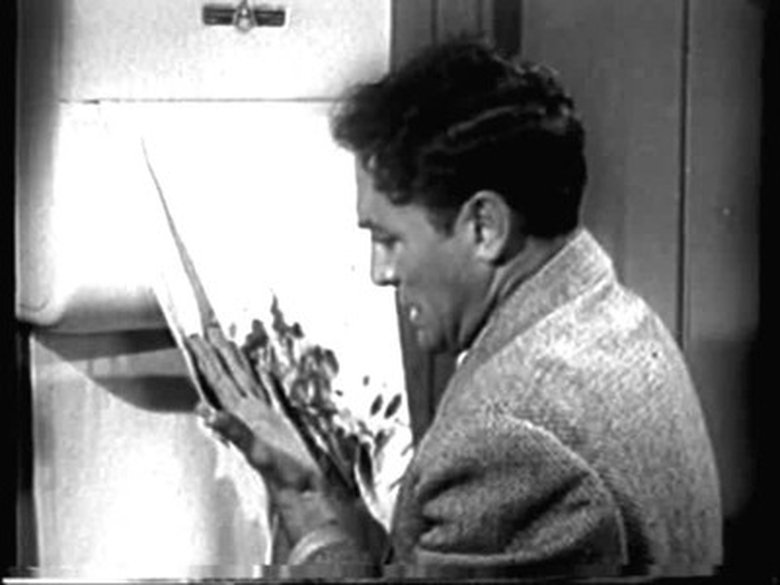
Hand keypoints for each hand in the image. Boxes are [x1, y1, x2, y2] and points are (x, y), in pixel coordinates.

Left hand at [185, 326, 321, 492]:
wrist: (300, 492)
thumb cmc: (280, 474)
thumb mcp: (254, 451)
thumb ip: (232, 431)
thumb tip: (205, 412)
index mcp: (241, 413)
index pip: (219, 379)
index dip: (208, 358)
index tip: (195, 338)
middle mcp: (247, 411)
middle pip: (228, 375)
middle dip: (217, 352)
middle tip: (207, 329)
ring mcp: (261, 415)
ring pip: (245, 380)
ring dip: (236, 361)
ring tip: (228, 342)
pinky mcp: (278, 421)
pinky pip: (267, 391)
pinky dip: (262, 378)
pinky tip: (261, 371)